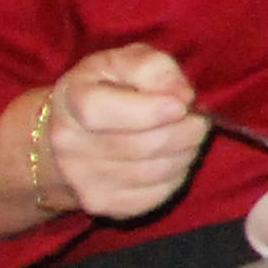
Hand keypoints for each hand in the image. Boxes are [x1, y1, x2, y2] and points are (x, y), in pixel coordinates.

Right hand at [53, 47, 206, 219]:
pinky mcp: (105, 205)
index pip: (103, 111)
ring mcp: (84, 180)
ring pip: (157, 172)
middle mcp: (70, 145)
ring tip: (187, 136)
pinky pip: (158, 194)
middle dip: (186, 130)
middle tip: (197, 119)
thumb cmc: (107, 89)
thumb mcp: (124, 62)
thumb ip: (153, 68)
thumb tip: (181, 95)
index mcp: (72, 101)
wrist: (72, 134)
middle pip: (144, 145)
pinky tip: (172, 158)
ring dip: (187, 152)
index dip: (151, 110)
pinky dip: (177, 175)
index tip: (182, 104)